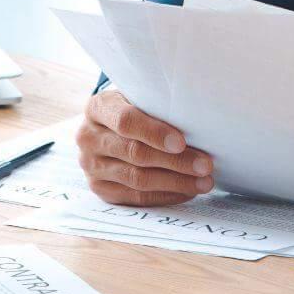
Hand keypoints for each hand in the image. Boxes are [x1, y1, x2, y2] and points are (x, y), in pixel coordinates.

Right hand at [76, 88, 215, 205]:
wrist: (109, 127)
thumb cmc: (135, 107)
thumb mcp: (140, 96)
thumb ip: (157, 103)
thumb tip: (198, 117)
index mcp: (98, 107)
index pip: (125, 121)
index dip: (154, 133)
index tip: (181, 142)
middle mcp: (88, 137)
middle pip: (135, 153)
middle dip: (176, 161)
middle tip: (206, 165)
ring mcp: (91, 166)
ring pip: (138, 179)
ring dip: (176, 182)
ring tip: (204, 182)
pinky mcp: (100, 188)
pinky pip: (136, 197)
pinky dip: (165, 195)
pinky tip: (187, 191)